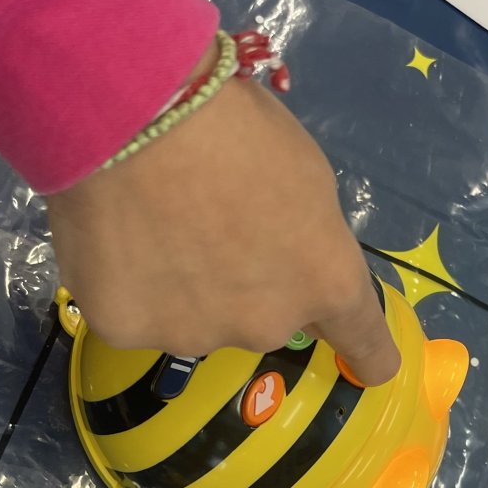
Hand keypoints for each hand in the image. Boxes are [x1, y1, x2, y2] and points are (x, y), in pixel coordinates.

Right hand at [46, 70, 400, 384]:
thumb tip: (282, 257)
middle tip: (212, 223)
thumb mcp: (305, 177)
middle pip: (263, 316)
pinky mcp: (125, 331)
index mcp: (325, 280)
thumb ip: (305, 239)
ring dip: (185, 287)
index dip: (369, 354)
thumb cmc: (236, 126)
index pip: (362, 338)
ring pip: (194, 318)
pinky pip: (133, 313)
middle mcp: (267, 324)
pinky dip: (126, 285)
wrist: (137, 119)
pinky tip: (112, 236)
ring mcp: (194, 334)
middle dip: (247, 285)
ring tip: (153, 221)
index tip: (374, 368)